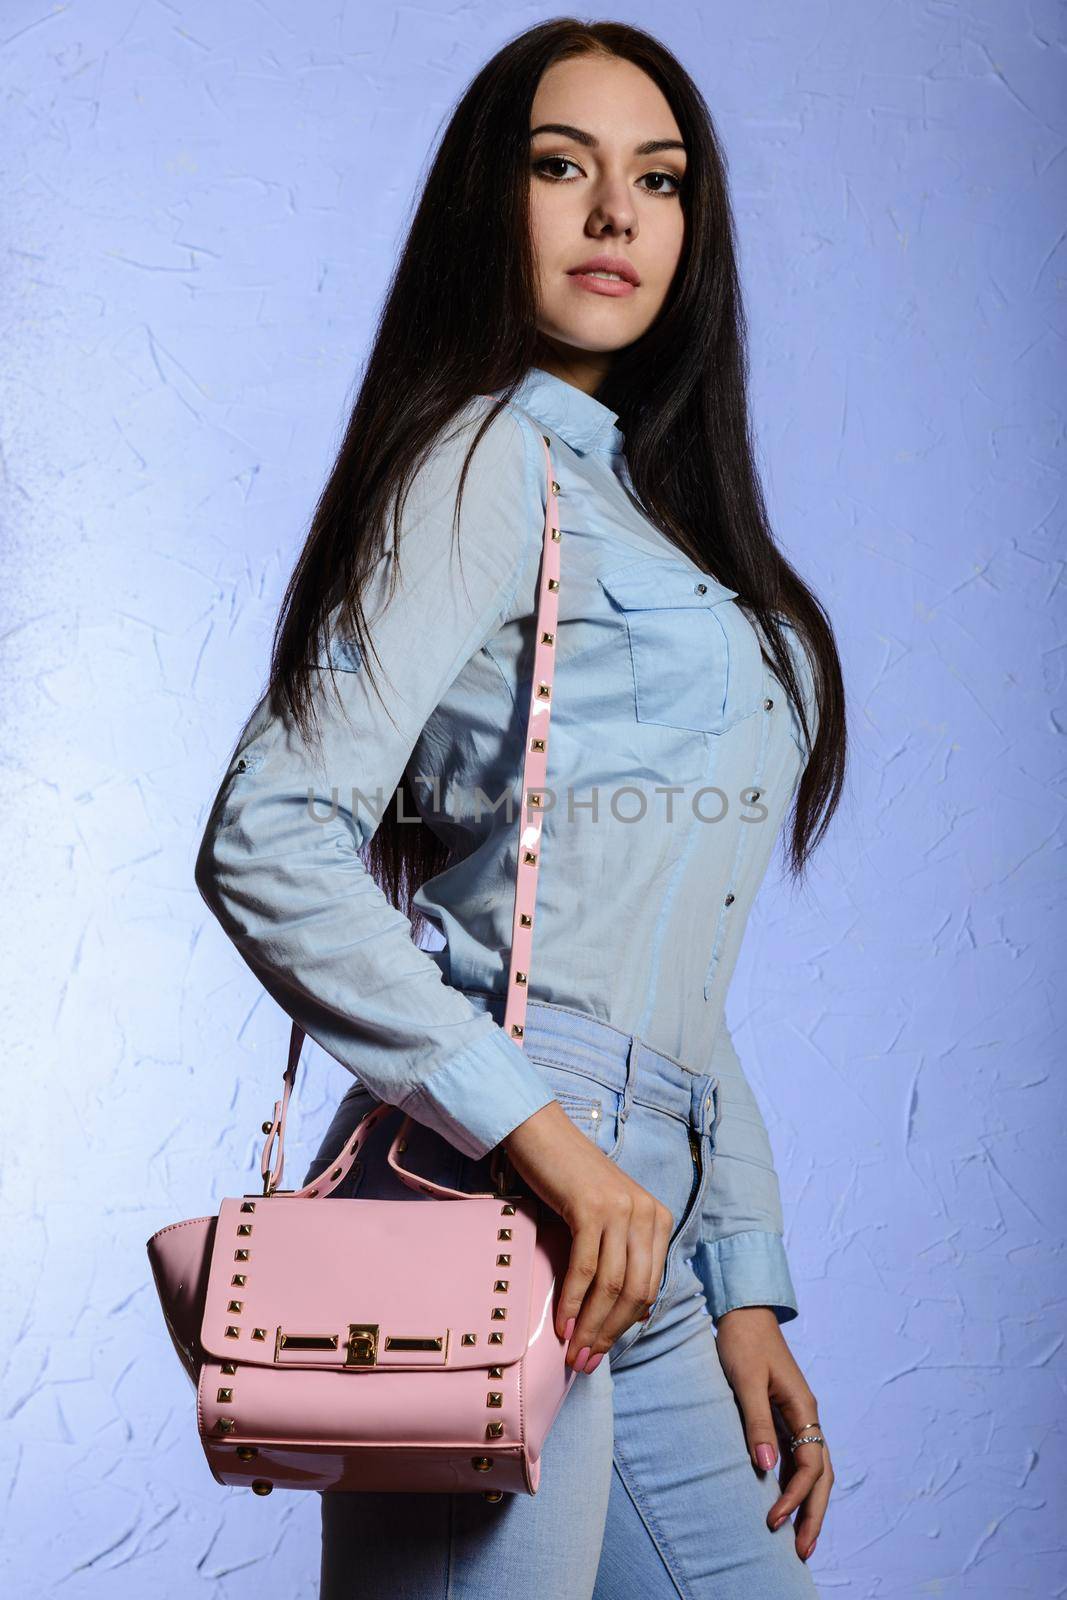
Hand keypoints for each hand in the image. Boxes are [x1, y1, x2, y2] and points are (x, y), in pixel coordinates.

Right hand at [503, 1100, 673, 1370]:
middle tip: (583, 1362)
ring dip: (590, 1325)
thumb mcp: (605, 1218)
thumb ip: (617, 1256)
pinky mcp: (593, 1208)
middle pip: (635, 1292)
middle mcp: (647, 1213)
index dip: (623, 1328)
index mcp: (657, 1219)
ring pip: (613, 1286)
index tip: (598, 1352)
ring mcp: (622, 1210)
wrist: (541, 1134)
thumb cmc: (567, 1180)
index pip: (648, 1289)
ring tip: (572, 1351)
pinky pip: (586, 1268)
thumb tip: (617, 1317)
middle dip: (608, 1334)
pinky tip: (561, 1322)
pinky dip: (573, 1300)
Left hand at [714, 1305, 833, 1563]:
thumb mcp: (746, 1380)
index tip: (773, 1519)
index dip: (795, 1496)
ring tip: (798, 1539)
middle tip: (803, 1552)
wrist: (743, 1312)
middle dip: (814, 1514)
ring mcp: (798, 1416)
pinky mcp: (784, 1415)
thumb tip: (767, 1468)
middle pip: (822, 1475)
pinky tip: (786, 1502)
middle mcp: (807, 1416)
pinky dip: (797, 1484)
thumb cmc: (742, 1341)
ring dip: (808, 1504)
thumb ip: (756, 1422)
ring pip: (814, 1469)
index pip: (810, 1465)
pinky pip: (798, 1458)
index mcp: (803, 1408)